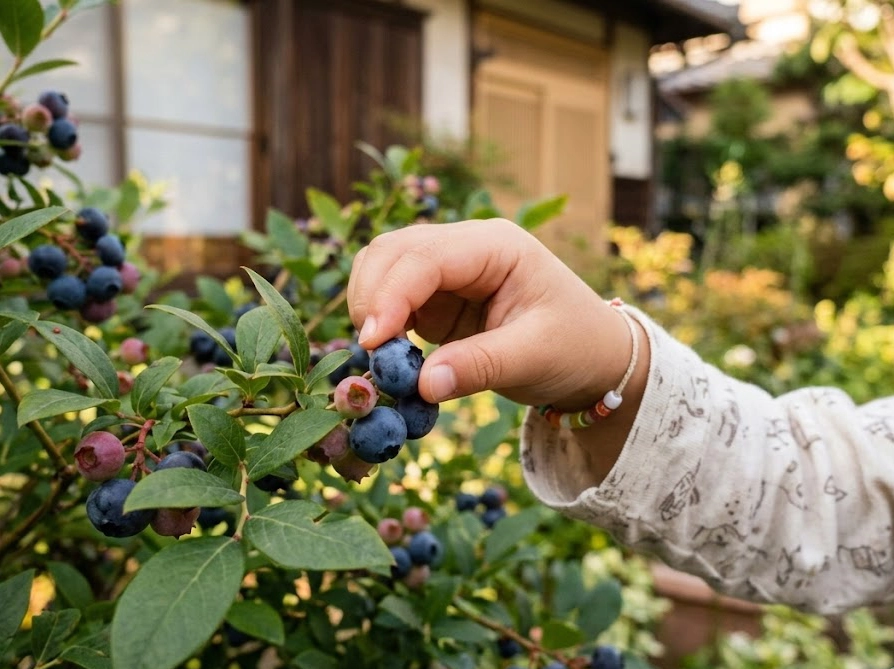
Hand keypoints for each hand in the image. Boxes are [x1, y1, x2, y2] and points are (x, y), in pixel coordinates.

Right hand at [347, 219, 634, 408]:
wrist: (593, 357)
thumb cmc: (576, 347)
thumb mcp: (536, 357)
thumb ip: (479, 367)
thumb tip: (422, 385)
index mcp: (496, 246)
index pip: (425, 256)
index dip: (390, 295)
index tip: (373, 342)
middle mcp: (467, 247)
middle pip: (392, 251)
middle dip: (371, 297)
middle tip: (370, 353)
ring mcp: (449, 270)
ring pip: (383, 268)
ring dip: (369, 306)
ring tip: (379, 355)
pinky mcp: (437, 297)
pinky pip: (392, 298)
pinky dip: (380, 323)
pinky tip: (389, 354)